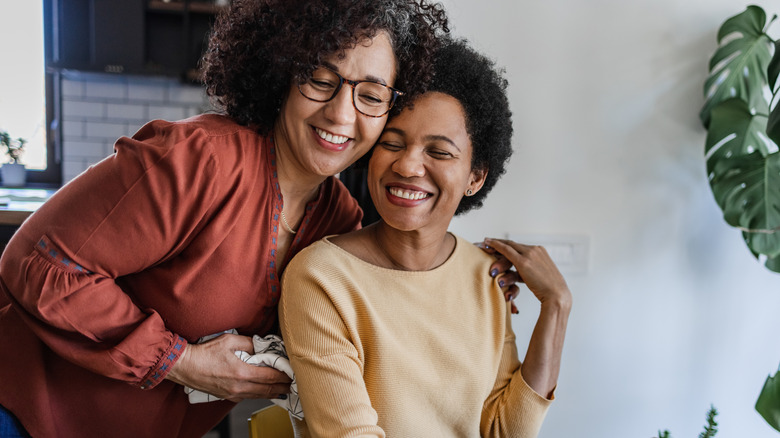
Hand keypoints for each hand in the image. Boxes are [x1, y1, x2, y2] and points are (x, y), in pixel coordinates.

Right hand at [166, 333, 291, 402]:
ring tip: (284, 391)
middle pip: (268, 389)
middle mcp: (240, 386)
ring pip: (259, 395)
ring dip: (273, 393)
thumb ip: (249, 343)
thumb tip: (262, 345)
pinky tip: (265, 392)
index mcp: (242, 372)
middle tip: (294, 385)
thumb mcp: (229, 341)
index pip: (270, 376)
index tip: (293, 374)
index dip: (284, 376)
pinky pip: (248, 397)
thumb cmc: (204, 353)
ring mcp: (233, 393)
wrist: (185, 366)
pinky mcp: (227, 395)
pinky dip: (260, 395)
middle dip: (283, 387)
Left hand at [482, 238, 571, 309]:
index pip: (520, 246)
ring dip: (494, 245)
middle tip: (486, 241)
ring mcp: (530, 254)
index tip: (497, 244)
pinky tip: (486, 244)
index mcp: (541, 252)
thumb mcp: (541, 277)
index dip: (508, 245)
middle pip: (513, 244)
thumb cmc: (550, 291)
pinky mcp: (523, 262)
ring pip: (508, 246)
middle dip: (498, 242)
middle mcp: (536, 250)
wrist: (558, 296)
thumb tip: (523, 275)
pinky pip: (506, 251)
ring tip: (483, 244)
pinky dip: (495, 246)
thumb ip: (530, 273)